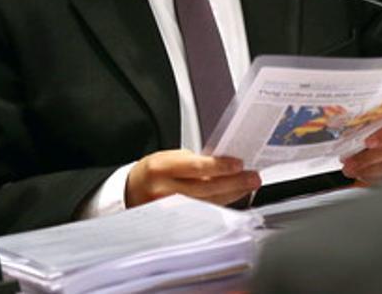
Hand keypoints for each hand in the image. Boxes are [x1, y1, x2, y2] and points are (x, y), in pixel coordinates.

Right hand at [126, 149, 260, 207]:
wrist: (129, 192)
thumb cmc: (152, 172)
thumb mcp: (168, 158)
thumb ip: (194, 162)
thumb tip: (225, 166)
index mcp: (159, 168)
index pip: (195, 167)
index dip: (220, 166)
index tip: (239, 164)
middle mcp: (161, 192)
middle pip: (205, 188)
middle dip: (234, 183)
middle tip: (253, 178)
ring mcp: (167, 211)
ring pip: (207, 203)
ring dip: (231, 195)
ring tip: (248, 186)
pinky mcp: (172, 224)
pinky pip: (202, 214)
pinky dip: (219, 205)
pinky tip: (232, 198)